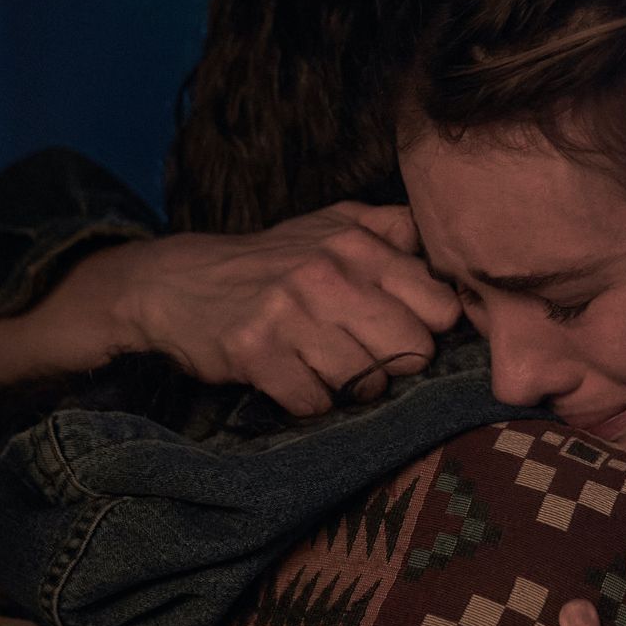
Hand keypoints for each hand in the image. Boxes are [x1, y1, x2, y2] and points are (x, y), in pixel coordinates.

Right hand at [110, 201, 461, 415]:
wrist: (176, 283)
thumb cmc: (273, 261)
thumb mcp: (334, 224)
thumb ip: (394, 229)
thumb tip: (449, 249)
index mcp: (358, 244)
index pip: (440, 307)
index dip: (427, 328)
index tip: (404, 331)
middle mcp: (329, 273)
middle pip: (413, 351)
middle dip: (394, 363)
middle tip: (363, 355)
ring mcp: (291, 312)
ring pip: (367, 381)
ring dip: (349, 385)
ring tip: (323, 363)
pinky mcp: (257, 351)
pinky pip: (316, 401)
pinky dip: (308, 400)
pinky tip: (292, 377)